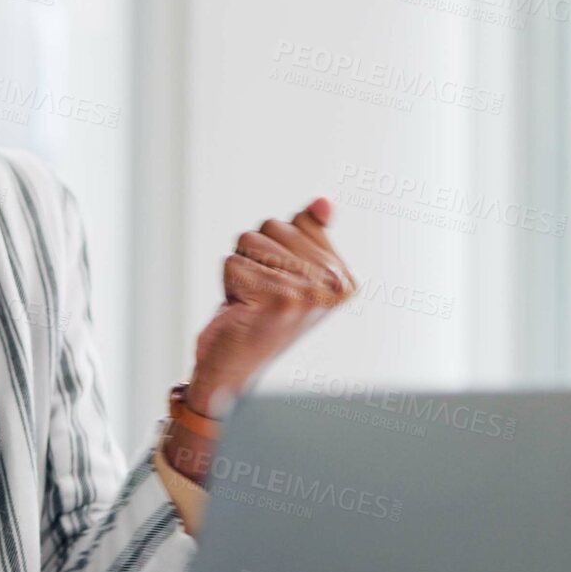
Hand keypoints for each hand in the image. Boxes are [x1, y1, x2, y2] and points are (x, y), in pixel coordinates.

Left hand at [185, 197, 354, 417]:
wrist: (234, 368)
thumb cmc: (260, 319)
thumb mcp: (292, 273)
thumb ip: (309, 235)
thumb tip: (323, 203)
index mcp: (343, 279)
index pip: (297, 221)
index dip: (275, 247)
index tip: (280, 282)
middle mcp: (331, 287)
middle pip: (273, 226)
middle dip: (256, 256)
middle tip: (262, 293)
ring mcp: (305, 293)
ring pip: (250, 240)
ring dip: (242, 268)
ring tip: (251, 300)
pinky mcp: (274, 298)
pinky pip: (233, 262)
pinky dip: (227, 284)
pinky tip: (240, 309)